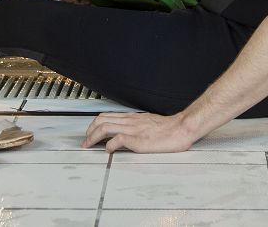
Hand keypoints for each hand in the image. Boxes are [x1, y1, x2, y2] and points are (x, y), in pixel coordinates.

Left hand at [81, 111, 197, 152]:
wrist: (182, 128)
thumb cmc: (169, 129)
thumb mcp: (149, 123)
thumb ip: (136, 126)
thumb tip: (126, 134)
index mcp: (132, 118)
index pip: (107, 116)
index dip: (94, 125)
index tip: (89, 135)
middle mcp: (130, 121)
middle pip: (101, 120)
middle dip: (89, 131)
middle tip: (85, 142)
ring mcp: (134, 130)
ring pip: (105, 127)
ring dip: (93, 138)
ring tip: (89, 146)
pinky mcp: (138, 140)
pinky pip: (118, 139)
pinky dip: (109, 145)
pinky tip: (108, 151)